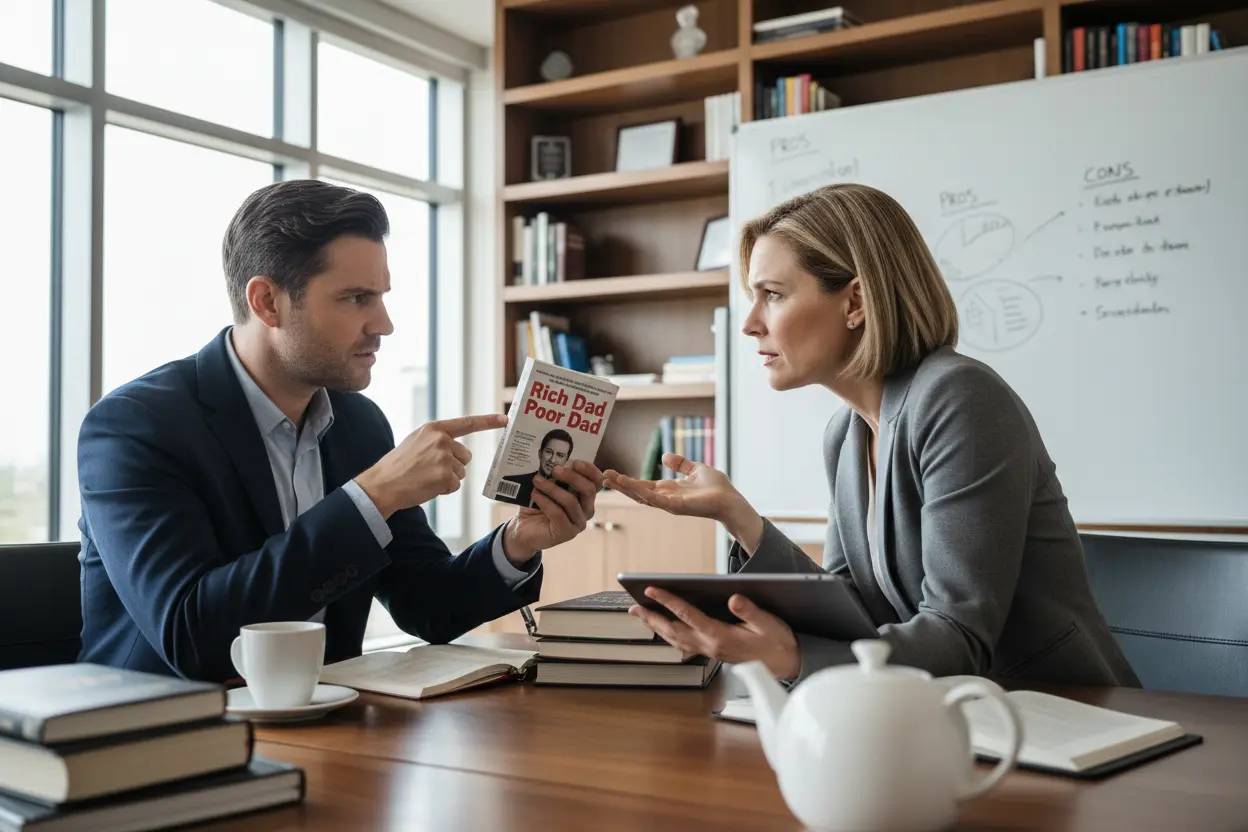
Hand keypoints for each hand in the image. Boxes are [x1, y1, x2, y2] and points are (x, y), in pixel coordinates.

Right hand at [355, 414, 507, 516]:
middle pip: (466, 457)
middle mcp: (442, 440)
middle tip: (430, 469)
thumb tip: (458, 448)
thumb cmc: (398, 465)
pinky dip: (444, 489)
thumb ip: (437, 440)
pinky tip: (427, 486)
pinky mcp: (445, 476)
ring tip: (425, 477)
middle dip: (453, 465)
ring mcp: (444, 458)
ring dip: (447, 478)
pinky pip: (455, 485)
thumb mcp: (416, 441)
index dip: (488, 421)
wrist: (382, 484)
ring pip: (461, 473)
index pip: (467, 423)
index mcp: (435, 429)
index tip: (505, 419)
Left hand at [502, 460, 605, 565]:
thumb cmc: (537, 506)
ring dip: (552, 488)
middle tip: (555, 469)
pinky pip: (558, 514)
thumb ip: (555, 476)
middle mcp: (587, 510)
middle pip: (588, 490)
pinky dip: (545, 502)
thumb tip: (554, 461)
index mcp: (586, 497)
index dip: (589, 470)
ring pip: (571, 501)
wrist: (524, 529)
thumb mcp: (548, 487)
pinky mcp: (567, 532)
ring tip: (537, 480)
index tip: (574, 462)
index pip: (597, 482)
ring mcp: (578, 523)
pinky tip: (535, 494)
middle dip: (572, 477)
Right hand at [603, 454, 764, 550]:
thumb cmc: (717, 488)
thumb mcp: (696, 469)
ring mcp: (669, 503)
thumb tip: (665, 456)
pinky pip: (654, 499)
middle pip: (637, 491)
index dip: (627, 480)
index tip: (611, 473)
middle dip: (620, 484)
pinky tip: (628, 485)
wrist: (730, 500)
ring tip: (609, 479)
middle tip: (601, 476)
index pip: (642, 485)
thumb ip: (681, 464)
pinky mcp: (676, 506)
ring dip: (625, 488)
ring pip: (641, 495)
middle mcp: (665, 498)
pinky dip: (640, 492)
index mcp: (668, 490)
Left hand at [629, 587, 801, 680]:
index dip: (668, 601)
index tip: (652, 590)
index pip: (688, 615)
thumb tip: (733, 598)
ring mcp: (710, 652)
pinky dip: (669, 635)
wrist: (785, 664)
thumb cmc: (776, 642)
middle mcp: (710, 646)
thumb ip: (750, 610)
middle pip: (673, 630)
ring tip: (641, 616)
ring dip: (656, 627)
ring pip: (675, 640)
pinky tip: (664, 629)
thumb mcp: (768, 622)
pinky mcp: (713, 653)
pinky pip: (684, 645)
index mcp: (720, 636)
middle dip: (651, 618)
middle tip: (632, 607)